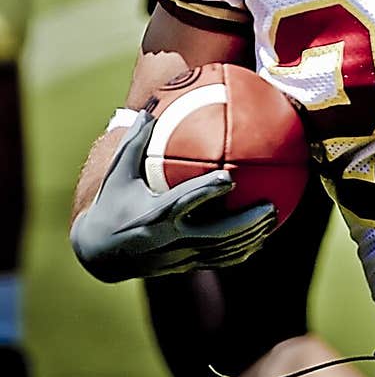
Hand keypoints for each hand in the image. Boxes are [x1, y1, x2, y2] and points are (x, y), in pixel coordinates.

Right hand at [71, 111, 276, 281]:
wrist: (99, 254)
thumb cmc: (111, 204)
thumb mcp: (119, 173)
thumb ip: (135, 142)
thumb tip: (151, 109)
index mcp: (153, 214)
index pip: (184, 202)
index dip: (207, 191)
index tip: (230, 178)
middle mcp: (169, 239)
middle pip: (215, 234)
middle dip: (245, 223)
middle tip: (270, 206)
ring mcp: (178, 256)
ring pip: (222, 251)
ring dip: (250, 237)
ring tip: (273, 218)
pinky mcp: (183, 267)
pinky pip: (218, 261)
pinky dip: (240, 251)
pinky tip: (260, 238)